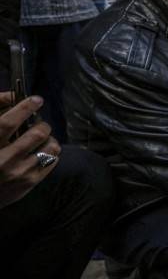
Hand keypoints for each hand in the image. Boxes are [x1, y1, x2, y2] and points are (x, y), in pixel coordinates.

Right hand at [0, 94, 60, 208]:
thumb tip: (13, 95)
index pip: (8, 122)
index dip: (25, 107)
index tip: (36, 100)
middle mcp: (2, 160)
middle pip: (36, 134)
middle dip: (42, 125)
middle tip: (40, 124)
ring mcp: (18, 173)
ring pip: (49, 148)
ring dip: (49, 139)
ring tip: (42, 138)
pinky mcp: (29, 183)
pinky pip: (52, 161)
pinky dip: (51, 152)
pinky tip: (42, 151)